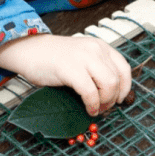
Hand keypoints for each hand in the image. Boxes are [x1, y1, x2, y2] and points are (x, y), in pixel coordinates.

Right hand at [0, 34, 130, 114]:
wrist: (29, 50)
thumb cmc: (54, 58)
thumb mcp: (82, 57)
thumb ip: (96, 69)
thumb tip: (111, 94)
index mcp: (100, 46)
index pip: (124, 68)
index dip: (125, 87)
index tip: (119, 99)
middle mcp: (95, 50)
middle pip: (117, 79)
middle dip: (114, 98)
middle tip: (105, 108)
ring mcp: (83, 58)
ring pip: (108, 84)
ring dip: (105, 102)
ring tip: (96, 109)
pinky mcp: (70, 69)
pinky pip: (90, 92)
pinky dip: (92, 104)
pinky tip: (88, 109)